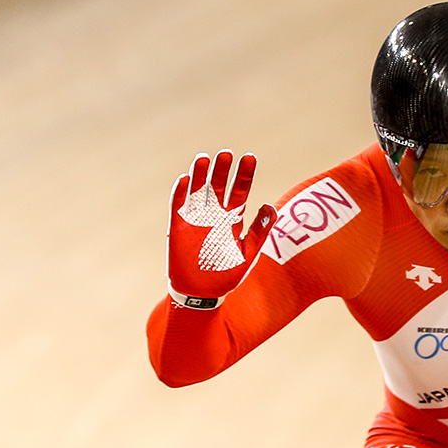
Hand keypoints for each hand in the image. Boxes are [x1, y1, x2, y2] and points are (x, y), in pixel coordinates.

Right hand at [166, 150, 273, 307]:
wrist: (202, 294)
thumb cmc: (226, 275)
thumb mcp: (248, 252)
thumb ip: (259, 229)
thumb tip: (270, 206)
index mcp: (233, 219)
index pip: (240, 191)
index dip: (245, 175)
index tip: (250, 158)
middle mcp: (214, 215)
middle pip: (218, 186)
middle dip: (223, 170)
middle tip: (227, 154)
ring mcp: (196, 219)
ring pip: (198, 191)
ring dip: (200, 175)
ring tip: (204, 158)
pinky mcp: (178, 227)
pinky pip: (178, 205)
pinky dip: (180, 192)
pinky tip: (185, 179)